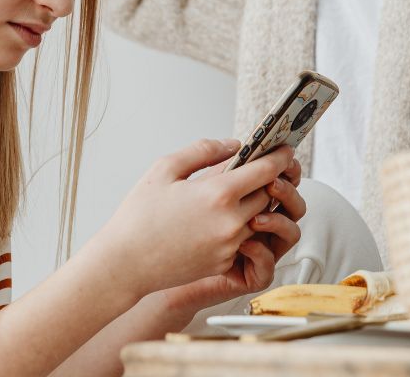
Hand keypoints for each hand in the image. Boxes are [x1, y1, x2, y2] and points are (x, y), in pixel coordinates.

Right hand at [92, 140, 296, 300]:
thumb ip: (203, 151)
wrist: (125, 263)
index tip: (285, 149)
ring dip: (256, 203)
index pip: (265, 170)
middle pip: (268, 194)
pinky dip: (241, 225)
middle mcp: (231, 221)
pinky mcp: (225, 262)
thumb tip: (233, 145)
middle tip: (262, 167)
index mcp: (218, 193)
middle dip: (268, 180)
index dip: (279, 156)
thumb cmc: (139, 213)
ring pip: (260, 218)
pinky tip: (222, 217)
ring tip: (241, 191)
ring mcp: (229, 245)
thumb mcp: (165, 169)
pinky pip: (245, 239)